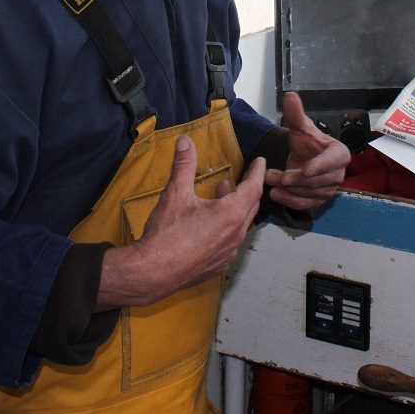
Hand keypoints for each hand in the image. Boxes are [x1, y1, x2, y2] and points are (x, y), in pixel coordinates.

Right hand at [97, 135, 265, 308]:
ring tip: (222, 194)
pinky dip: (228, 227)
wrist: (154, 272)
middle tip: (245, 176)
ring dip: (236, 207)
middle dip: (248, 189)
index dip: (257, 172)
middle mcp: (236, 234)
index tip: (260, 162)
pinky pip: (231, 242)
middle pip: (251, 206)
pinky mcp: (219, 265)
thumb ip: (184, 165)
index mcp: (231, 214)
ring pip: (241, 225)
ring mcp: (229, 252)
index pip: (253, 187)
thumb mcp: (175, 193)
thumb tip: (185, 142)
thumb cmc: (167, 234)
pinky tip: (213, 224)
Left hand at [264, 91, 349, 210]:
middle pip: (316, 180)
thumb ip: (296, 114)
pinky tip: (275, 195)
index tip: (306, 170)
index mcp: (339, 154)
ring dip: (288, 189)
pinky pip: (305, 204)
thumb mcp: (300, 128)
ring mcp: (329, 189)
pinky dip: (290, 201)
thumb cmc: (307, 143)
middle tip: (271, 174)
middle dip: (293, 178)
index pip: (332, 161)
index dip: (319, 166)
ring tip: (269, 181)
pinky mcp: (319, 201)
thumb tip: (290, 96)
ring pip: (308, 192)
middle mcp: (338, 173)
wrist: (304, 159)